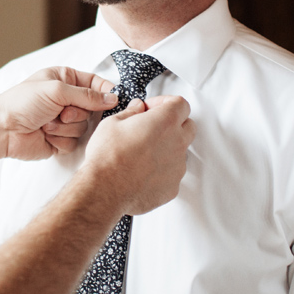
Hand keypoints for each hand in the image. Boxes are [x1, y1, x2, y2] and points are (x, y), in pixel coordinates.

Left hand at [0, 67, 118, 159]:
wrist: (2, 130)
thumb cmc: (22, 103)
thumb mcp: (56, 90)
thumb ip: (87, 94)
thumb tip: (112, 97)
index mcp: (65, 80)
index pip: (95, 83)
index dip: (105, 91)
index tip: (113, 99)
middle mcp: (66, 100)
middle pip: (93, 108)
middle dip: (77, 113)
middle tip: (61, 112)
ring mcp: (64, 120)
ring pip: (84, 127)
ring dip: (65, 127)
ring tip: (46, 124)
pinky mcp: (60, 139)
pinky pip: (74, 142)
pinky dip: (60, 139)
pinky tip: (45, 135)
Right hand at [82, 95, 193, 215]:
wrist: (105, 190)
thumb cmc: (107, 157)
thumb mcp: (113, 123)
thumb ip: (131, 112)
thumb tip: (137, 108)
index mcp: (165, 122)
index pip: (181, 104)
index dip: (165, 103)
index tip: (152, 108)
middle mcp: (177, 143)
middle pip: (188, 126)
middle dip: (173, 123)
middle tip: (153, 127)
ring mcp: (177, 167)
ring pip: (180, 151)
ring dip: (167, 148)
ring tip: (143, 153)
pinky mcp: (173, 187)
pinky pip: (173, 173)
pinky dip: (162, 170)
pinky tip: (142, 171)